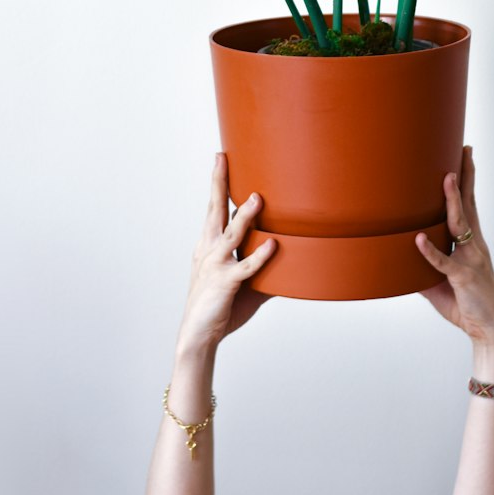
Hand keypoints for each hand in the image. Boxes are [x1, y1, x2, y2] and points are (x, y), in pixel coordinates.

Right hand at [175, 152, 274, 359]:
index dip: (217, 184)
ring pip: (232, 234)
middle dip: (218, 183)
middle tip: (221, 158)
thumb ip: (267, 269)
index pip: (214, 208)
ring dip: (245, 216)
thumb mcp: (244, 283)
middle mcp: (209, 249)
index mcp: (209, 245)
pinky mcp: (225, 283)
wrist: (198, 336)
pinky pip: (245, 267)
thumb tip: (296, 264)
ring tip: (258, 198)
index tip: (221, 159)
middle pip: (214, 210)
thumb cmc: (220, 307)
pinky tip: (273, 244)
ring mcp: (215, 265)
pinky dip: (260, 256)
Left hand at [416, 146, 493, 372]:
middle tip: (464, 149)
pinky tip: (418, 239)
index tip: (463, 156)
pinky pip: (444, 262)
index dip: (466, 181)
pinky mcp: (463, 278)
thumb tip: (397, 257)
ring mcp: (471, 260)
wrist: (490, 331)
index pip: (469, 205)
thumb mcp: (440, 283)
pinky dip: (430, 251)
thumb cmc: (466, 305)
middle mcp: (475, 246)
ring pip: (459, 225)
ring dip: (452, 201)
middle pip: (470, 204)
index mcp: (471, 244)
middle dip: (466, 176)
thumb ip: (423, 267)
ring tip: (445, 178)